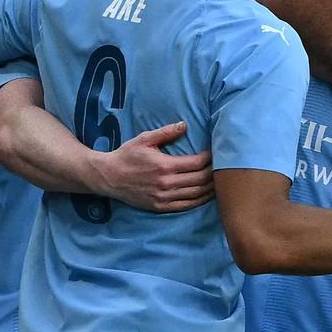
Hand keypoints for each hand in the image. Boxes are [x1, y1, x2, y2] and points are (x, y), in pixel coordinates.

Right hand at [93, 121, 214, 212]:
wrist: (108, 177)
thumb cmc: (127, 155)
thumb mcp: (144, 139)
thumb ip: (166, 132)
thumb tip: (185, 125)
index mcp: (165, 166)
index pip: (197, 163)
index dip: (210, 158)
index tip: (217, 152)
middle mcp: (166, 184)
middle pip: (201, 180)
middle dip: (215, 172)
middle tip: (223, 165)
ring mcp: (164, 198)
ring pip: (196, 195)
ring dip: (211, 188)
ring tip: (221, 180)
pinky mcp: (161, 207)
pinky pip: (186, 206)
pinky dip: (200, 200)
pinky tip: (208, 195)